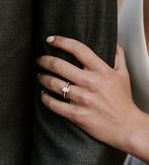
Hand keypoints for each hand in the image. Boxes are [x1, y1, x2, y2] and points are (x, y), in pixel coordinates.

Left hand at [37, 36, 144, 152]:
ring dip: (43, 78)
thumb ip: (117, 55)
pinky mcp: (77, 115)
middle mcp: (90, 82)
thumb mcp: (123, 74)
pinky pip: (54, 104)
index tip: (50, 39)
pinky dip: (45, 98)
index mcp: (100, 70)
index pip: (77, 48)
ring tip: (40, 76)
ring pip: (53, 83)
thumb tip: (112, 42)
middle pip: (59, 65)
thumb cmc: (123, 100)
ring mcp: (83, 99)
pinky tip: (43, 94)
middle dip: (44, 60)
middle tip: (40, 59)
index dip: (61, 41)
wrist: (127, 127)